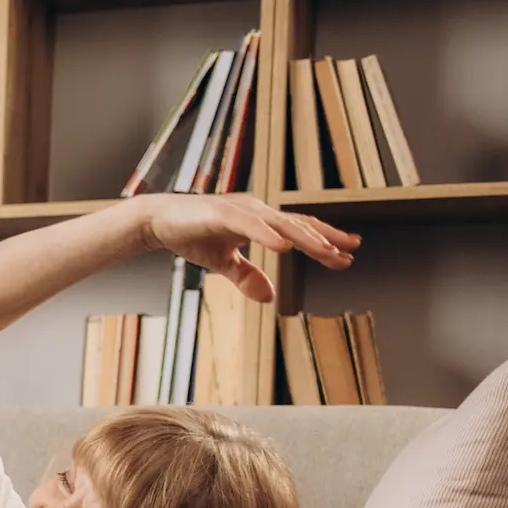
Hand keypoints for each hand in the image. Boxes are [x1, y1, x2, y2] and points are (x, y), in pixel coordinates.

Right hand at [138, 194, 357, 303]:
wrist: (157, 220)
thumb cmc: (190, 234)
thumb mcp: (222, 262)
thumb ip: (246, 276)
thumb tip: (269, 296)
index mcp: (259, 220)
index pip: (298, 230)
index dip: (323, 241)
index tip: (347, 253)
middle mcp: (256, 211)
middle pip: (298, 224)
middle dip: (326, 238)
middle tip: (351, 249)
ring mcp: (240, 210)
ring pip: (280, 224)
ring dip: (304, 237)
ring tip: (326, 249)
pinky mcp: (221, 213)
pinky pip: (250, 225)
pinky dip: (268, 234)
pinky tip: (283, 245)